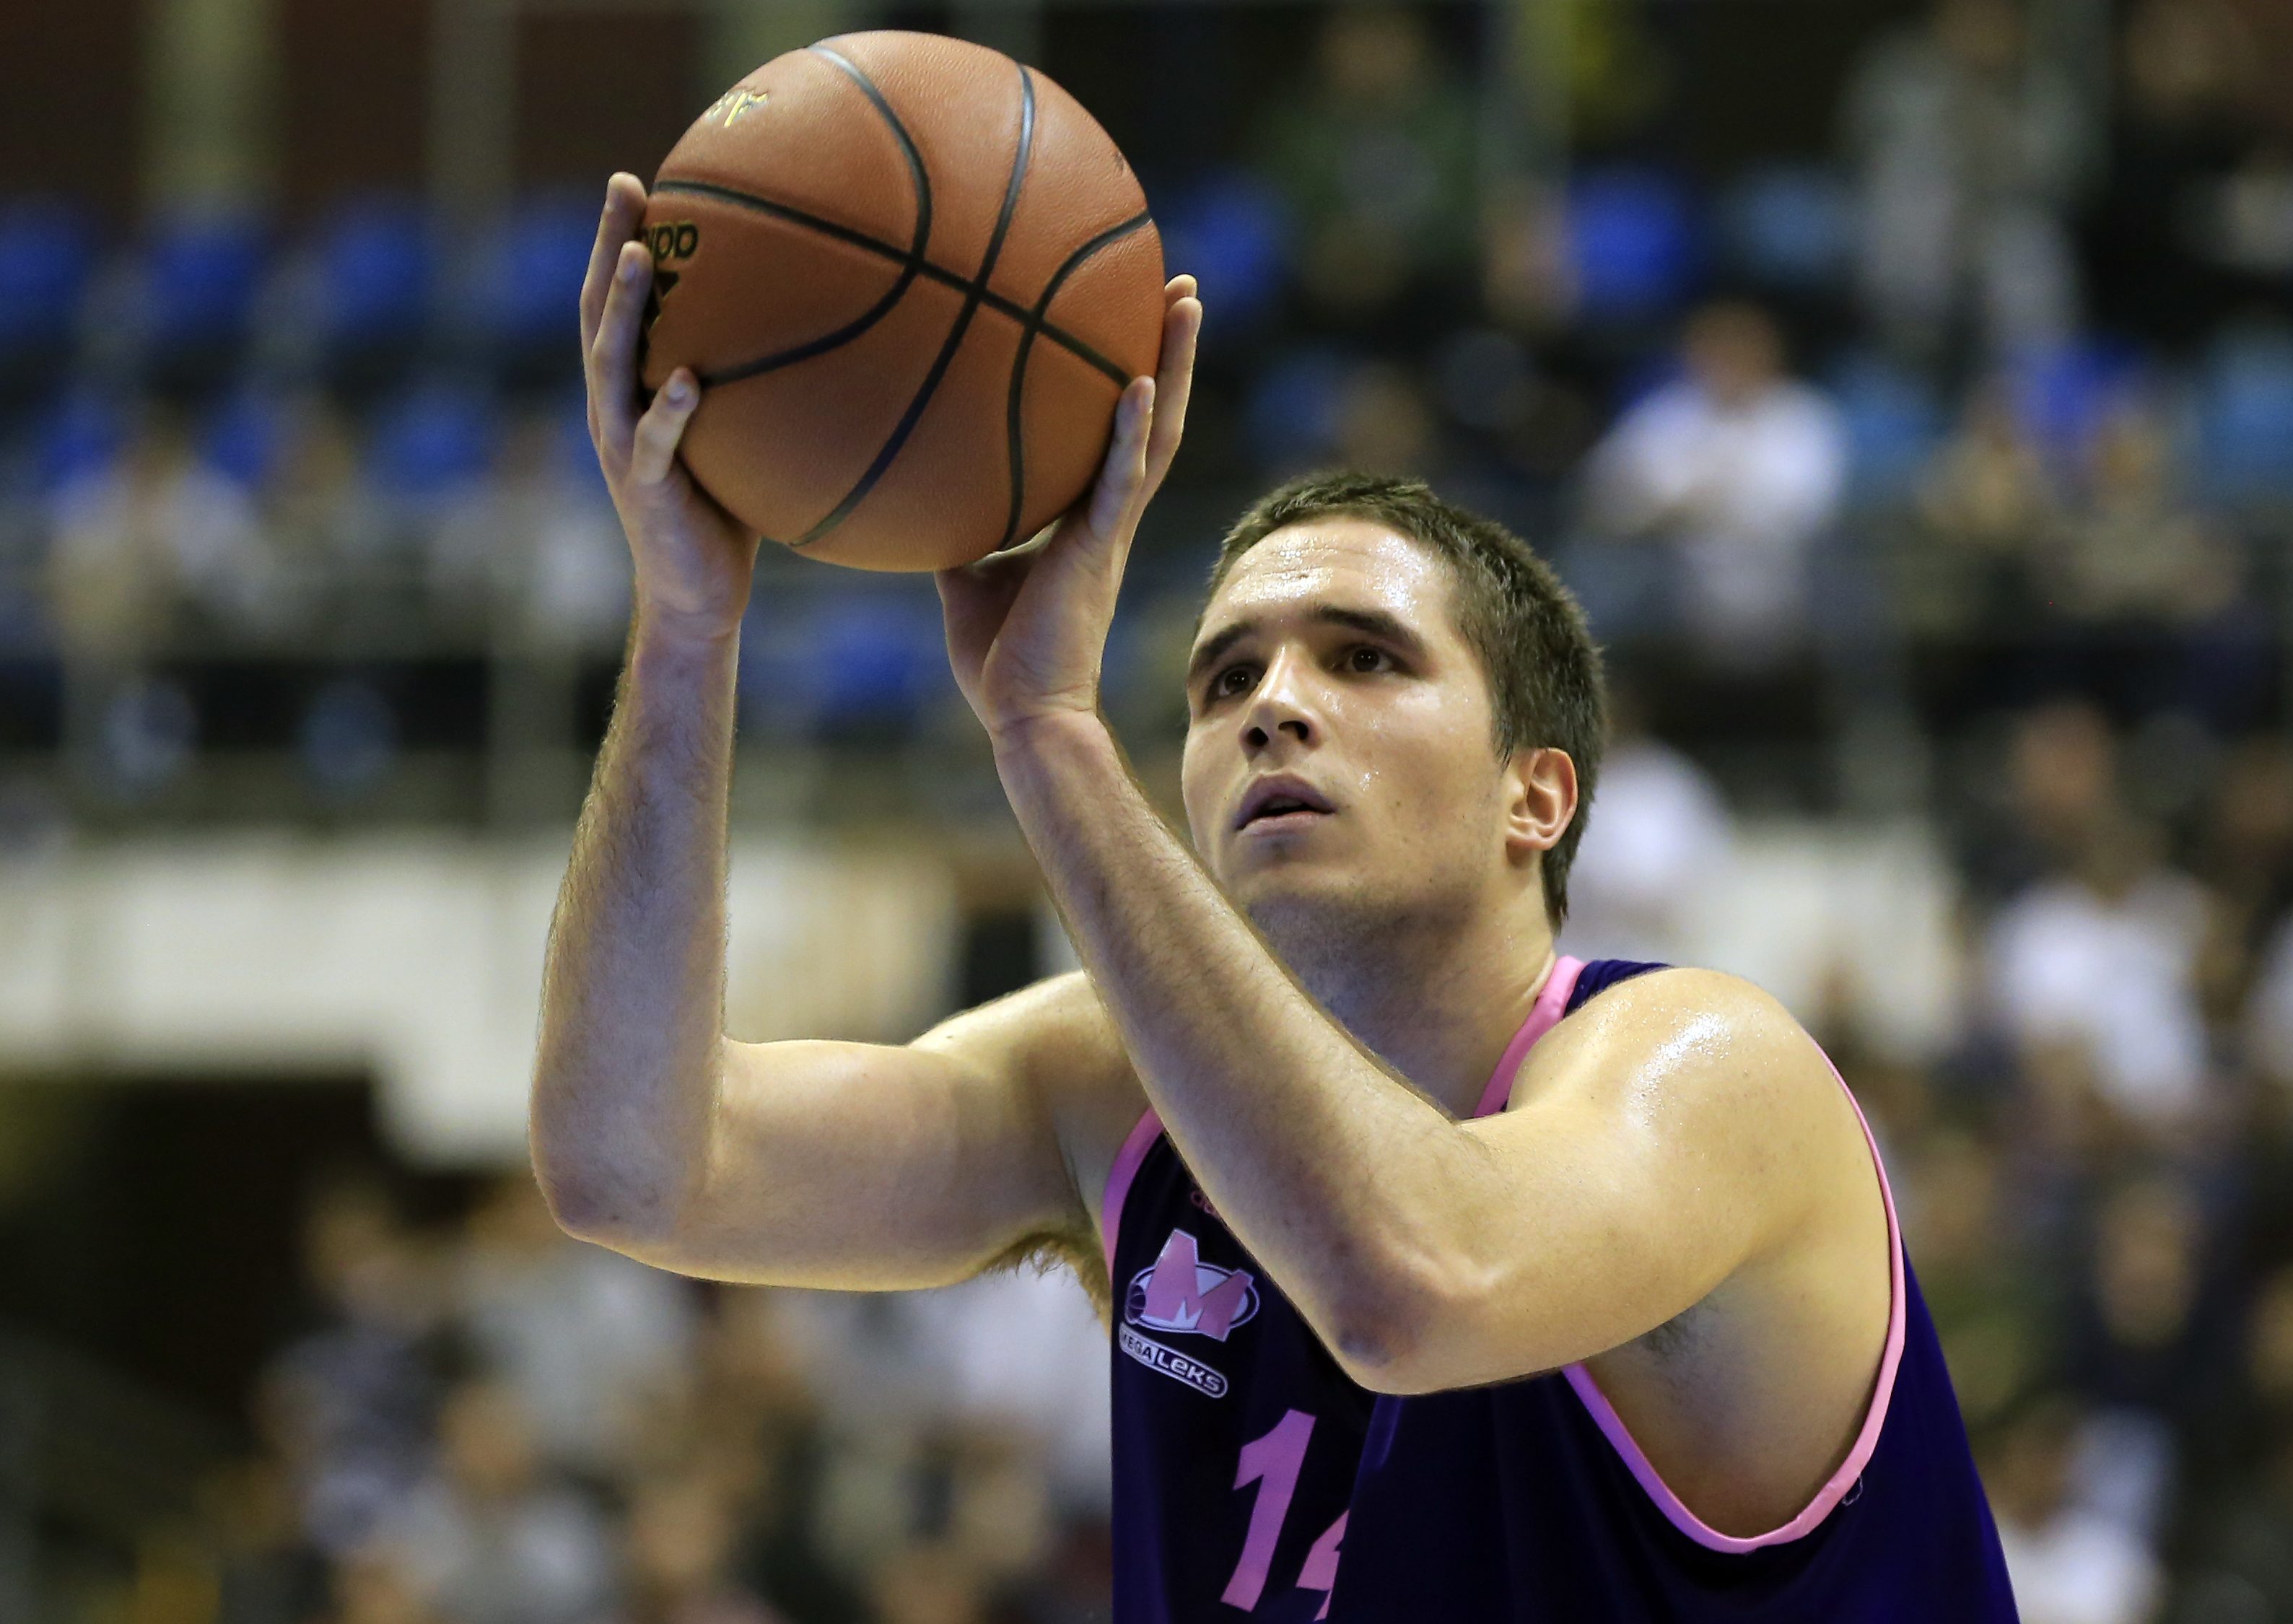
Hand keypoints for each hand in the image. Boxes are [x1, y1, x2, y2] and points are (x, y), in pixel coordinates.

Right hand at [581, 172, 760, 646]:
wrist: (698, 597)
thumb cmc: (727, 515)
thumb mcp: (737, 438)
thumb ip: (753, 389)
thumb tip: (822, 337)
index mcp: (631, 392)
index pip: (618, 305)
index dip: (620, 242)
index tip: (635, 183)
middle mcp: (615, 409)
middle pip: (600, 314)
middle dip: (609, 247)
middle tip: (624, 188)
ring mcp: (624, 447)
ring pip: (612, 366)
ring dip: (623, 311)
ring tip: (639, 259)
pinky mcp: (649, 489)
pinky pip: (656, 443)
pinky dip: (668, 410)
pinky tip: (687, 378)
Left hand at [936, 276, 1202, 740]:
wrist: (1022, 716)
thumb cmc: (998, 660)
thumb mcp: (965, 578)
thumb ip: (957, 530)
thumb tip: (918, 492)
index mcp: (1084, 520)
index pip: (1117, 434)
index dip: (1134, 377)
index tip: (1135, 319)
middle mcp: (1108, 516)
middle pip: (1152, 416)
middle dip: (1170, 350)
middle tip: (1181, 285)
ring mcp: (1110, 531)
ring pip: (1155, 434)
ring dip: (1172, 366)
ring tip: (1184, 301)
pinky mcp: (1100, 550)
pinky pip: (1122, 481)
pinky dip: (1130, 431)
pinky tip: (1138, 382)